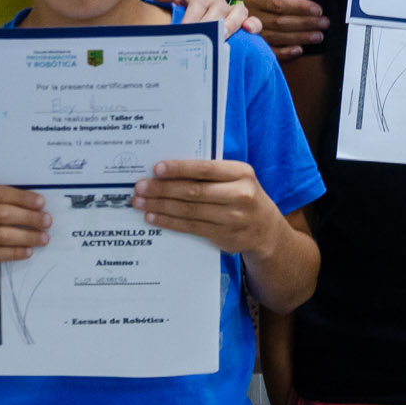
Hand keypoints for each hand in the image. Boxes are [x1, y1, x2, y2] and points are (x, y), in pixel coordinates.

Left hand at [135, 160, 285, 254]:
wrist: (266, 230)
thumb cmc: (243, 196)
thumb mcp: (236, 179)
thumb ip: (211, 174)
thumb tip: (168, 171)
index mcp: (241, 173)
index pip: (205, 169)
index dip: (179, 169)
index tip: (156, 169)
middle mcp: (239, 195)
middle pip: (193, 191)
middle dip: (162, 189)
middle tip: (140, 187)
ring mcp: (232, 218)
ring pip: (188, 210)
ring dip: (160, 206)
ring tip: (140, 202)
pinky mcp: (223, 236)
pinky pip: (190, 227)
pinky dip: (168, 221)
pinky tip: (153, 217)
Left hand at [145, 0, 258, 38]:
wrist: (178, 35)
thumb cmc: (172, 20)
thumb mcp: (160, 6)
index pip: (197, 0)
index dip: (191, 15)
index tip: (183, 29)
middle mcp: (215, 2)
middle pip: (217, 8)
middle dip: (209, 23)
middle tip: (202, 37)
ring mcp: (230, 12)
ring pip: (237, 11)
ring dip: (230, 23)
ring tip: (222, 36)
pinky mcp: (241, 24)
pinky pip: (252, 21)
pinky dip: (253, 24)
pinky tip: (248, 30)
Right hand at [244, 0, 327, 58]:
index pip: (278, 3)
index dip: (299, 7)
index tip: (318, 9)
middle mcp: (250, 14)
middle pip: (279, 22)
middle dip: (305, 24)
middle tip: (324, 23)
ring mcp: (252, 31)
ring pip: (276, 37)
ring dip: (300, 38)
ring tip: (319, 36)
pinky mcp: (257, 44)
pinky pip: (270, 51)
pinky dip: (285, 52)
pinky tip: (300, 50)